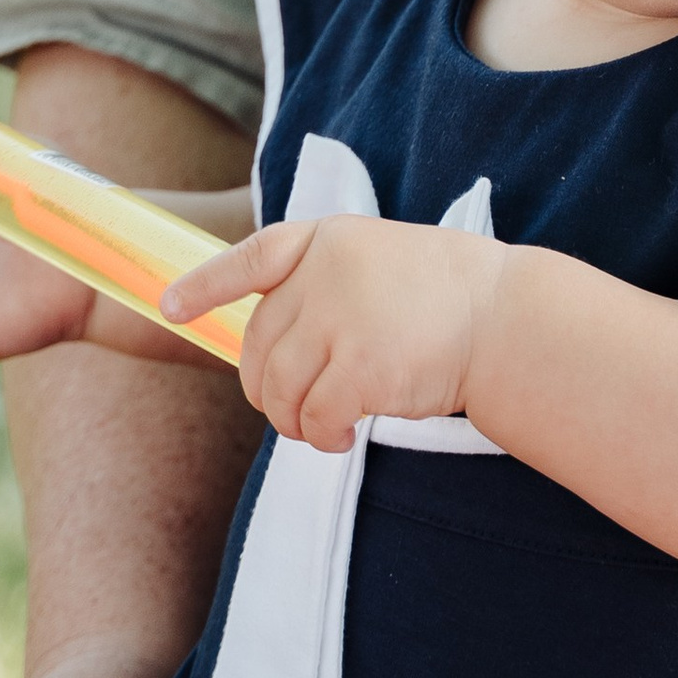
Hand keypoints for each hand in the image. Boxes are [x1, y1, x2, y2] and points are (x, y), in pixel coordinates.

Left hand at [164, 213, 498, 452]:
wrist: (505, 318)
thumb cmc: (448, 296)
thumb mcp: (379, 262)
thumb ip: (325, 286)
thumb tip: (274, 346)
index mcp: (329, 239)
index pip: (253, 257)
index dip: (207, 285)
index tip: (171, 307)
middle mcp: (325, 273)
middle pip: (260, 346)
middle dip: (267, 389)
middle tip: (296, 409)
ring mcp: (340, 318)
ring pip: (280, 389)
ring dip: (294, 421)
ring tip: (324, 428)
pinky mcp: (359, 368)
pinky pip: (314, 417)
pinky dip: (322, 437)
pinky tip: (344, 438)